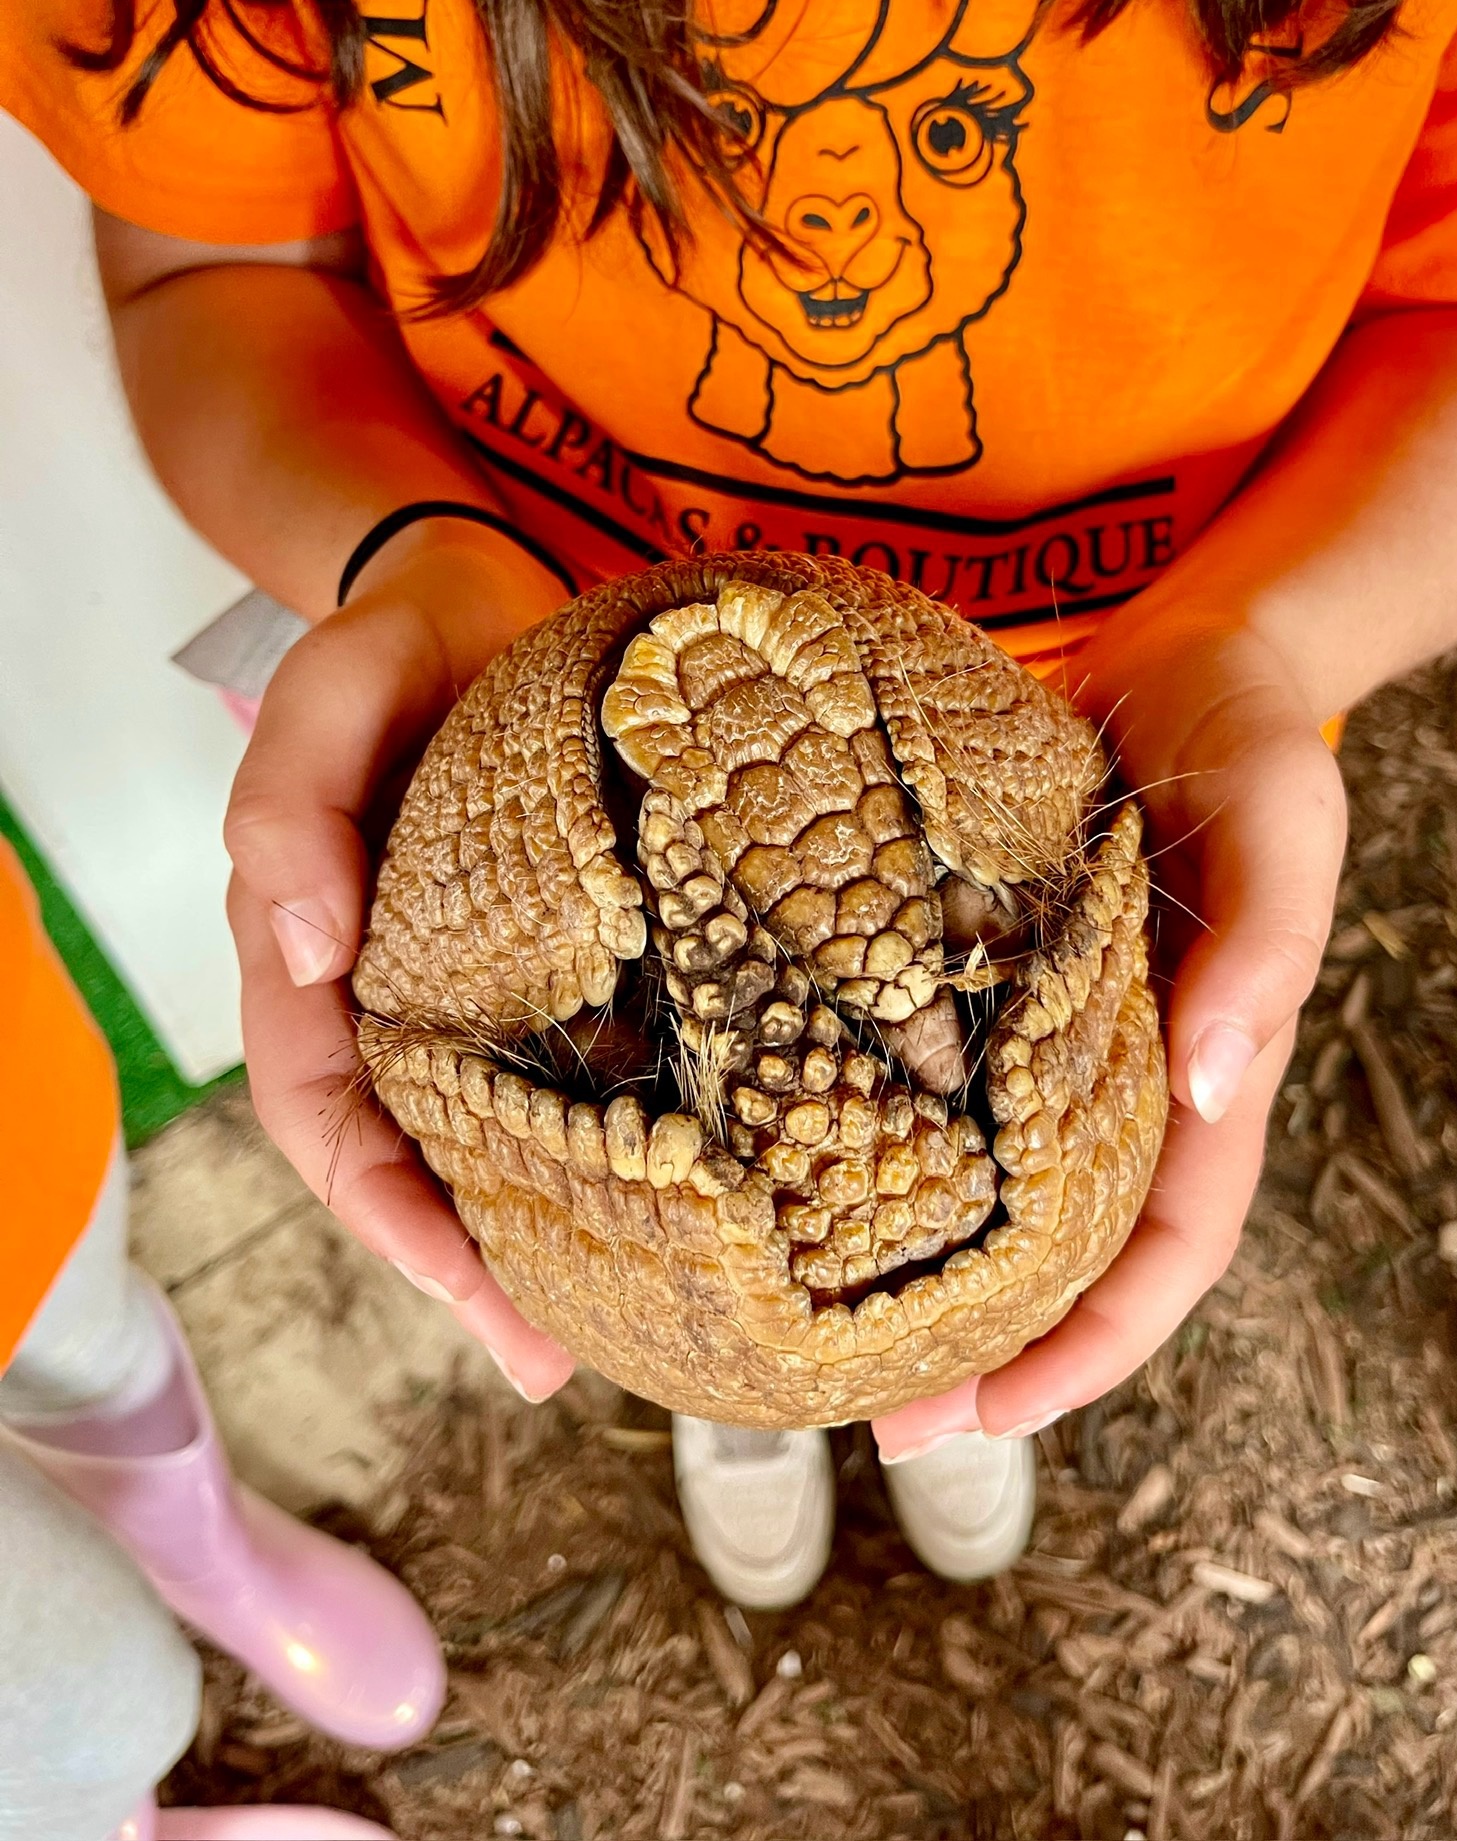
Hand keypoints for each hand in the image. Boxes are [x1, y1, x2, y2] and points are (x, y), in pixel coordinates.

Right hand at [223, 522, 577, 1400]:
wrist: (484, 583)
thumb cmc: (401, 636)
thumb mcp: (331, 688)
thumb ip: (290, 803)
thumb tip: (306, 948)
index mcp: (320, 944)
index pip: (324, 1107)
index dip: (379, 1207)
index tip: (456, 1283)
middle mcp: (393, 982)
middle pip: (410, 1154)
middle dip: (466, 1267)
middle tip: (550, 1360)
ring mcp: (480, 974)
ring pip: (492, 1129)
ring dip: (542, 1229)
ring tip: (621, 1321)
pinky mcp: (567, 948)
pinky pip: (571, 1064)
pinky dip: (604, 1139)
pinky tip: (678, 1192)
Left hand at [873, 613, 1346, 1458]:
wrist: (1188, 646)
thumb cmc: (1246, 726)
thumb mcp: (1286, 809)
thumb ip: (1271, 941)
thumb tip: (1218, 1087)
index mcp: (1208, 1071)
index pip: (1164, 1252)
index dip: (1092, 1351)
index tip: (993, 1416)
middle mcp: (1123, 1076)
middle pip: (1065, 1255)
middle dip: (986, 1352)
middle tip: (874, 1422)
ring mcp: (1048, 1032)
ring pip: (991, 1188)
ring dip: (920, 1270)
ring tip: (812, 1334)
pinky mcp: (983, 975)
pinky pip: (937, 1085)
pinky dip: (880, 1144)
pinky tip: (792, 1168)